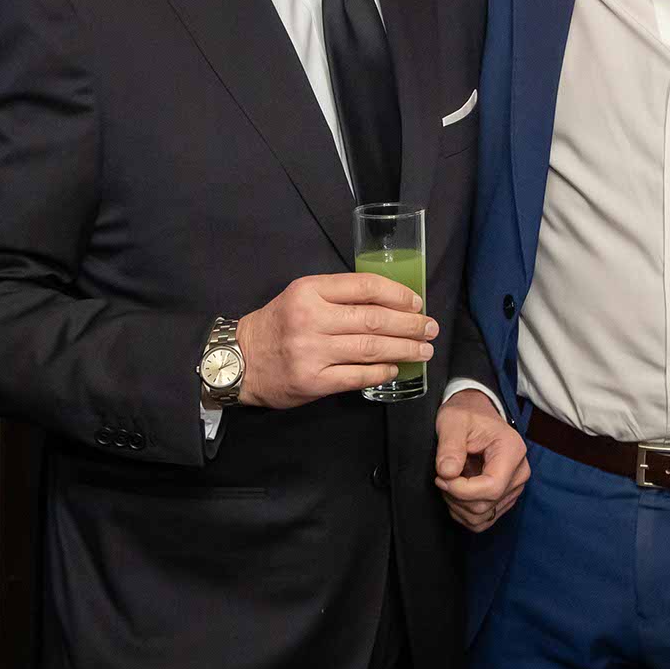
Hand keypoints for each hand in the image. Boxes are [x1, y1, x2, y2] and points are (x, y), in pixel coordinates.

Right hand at [236, 274, 435, 408]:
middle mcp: (311, 319)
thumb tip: (390, 301)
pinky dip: (381, 372)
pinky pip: (357, 376)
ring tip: (423, 350)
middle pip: (374, 319)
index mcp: (310, 291)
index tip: (416, 303)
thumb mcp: (302, 295)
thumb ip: (339, 295)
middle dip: (410, 325)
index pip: (365, 287)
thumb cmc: (278, 324)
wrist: (239, 360)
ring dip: (404, 349)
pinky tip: (395, 368)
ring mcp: (312, 352)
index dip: (398, 294)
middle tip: (430, 328)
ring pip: (371, 348)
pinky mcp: (313, 381)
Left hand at [435, 389, 529, 531]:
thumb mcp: (453, 421)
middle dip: (456, 497)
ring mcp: (514, 487)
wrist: (475, 414)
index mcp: (512, 451)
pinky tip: (456, 493)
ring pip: (484, 517)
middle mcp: (519, 472)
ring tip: (449, 482)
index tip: (441, 477)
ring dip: (458, 506)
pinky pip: (484, 520)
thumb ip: (450, 446)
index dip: (461, 490)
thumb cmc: (466, 414)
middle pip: (486, 505)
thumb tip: (447, 472)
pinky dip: (464, 512)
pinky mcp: (505, 497)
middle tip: (441, 477)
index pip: (491, 487)